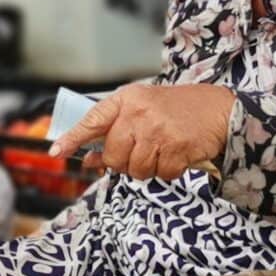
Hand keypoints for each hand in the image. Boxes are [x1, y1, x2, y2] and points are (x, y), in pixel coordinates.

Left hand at [49, 83, 234, 180]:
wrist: (219, 110)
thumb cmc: (178, 111)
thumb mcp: (143, 113)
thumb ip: (115, 133)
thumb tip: (91, 160)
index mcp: (127, 100)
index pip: (93, 120)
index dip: (73, 138)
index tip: (56, 152)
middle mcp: (139, 113)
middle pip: (114, 156)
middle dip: (125, 163)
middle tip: (143, 152)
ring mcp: (157, 130)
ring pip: (136, 169)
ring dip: (148, 169)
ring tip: (162, 151)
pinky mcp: (175, 147)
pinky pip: (161, 174)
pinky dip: (169, 171)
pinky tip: (177, 155)